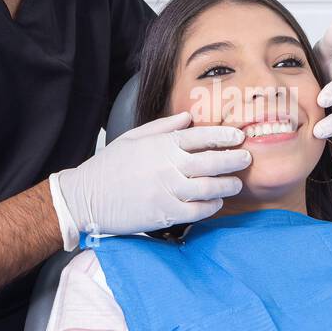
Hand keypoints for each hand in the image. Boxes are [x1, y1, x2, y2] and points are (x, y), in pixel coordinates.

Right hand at [55, 111, 250, 237]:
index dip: (224, 136)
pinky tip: (216, 202)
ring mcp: (166, 190)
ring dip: (227, 185)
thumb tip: (188, 117)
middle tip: (246, 159)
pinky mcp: (163, 213)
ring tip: (235, 183)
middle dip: (234, 159)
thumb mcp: (133, 137)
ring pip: (209, 187)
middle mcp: (167, 165)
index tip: (238, 137)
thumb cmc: (109, 166)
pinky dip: (211, 206)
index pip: (201, 136)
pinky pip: (196, 210)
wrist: (85, 197)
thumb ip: (163, 126)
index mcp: (161, 144)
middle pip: (212, 161)